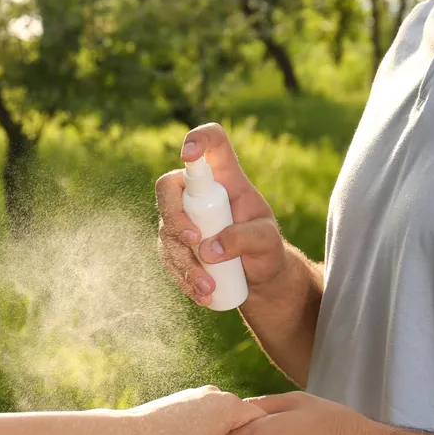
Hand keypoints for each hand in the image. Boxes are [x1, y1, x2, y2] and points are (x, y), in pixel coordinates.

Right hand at [156, 123, 288, 306]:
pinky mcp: (174, 244)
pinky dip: (182, 277)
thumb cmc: (266, 249)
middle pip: (168, 187)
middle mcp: (199, 194)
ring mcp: (183, 218)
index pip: (212, 143)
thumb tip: (208, 248)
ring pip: (166, 230)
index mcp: (227, 179)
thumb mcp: (267, 242)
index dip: (197, 140)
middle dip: (175, 216)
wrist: (257, 277)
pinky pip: (167, 257)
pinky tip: (201, 294)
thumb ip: (245, 238)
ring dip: (183, 260)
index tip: (188, 155)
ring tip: (208, 287)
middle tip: (194, 241)